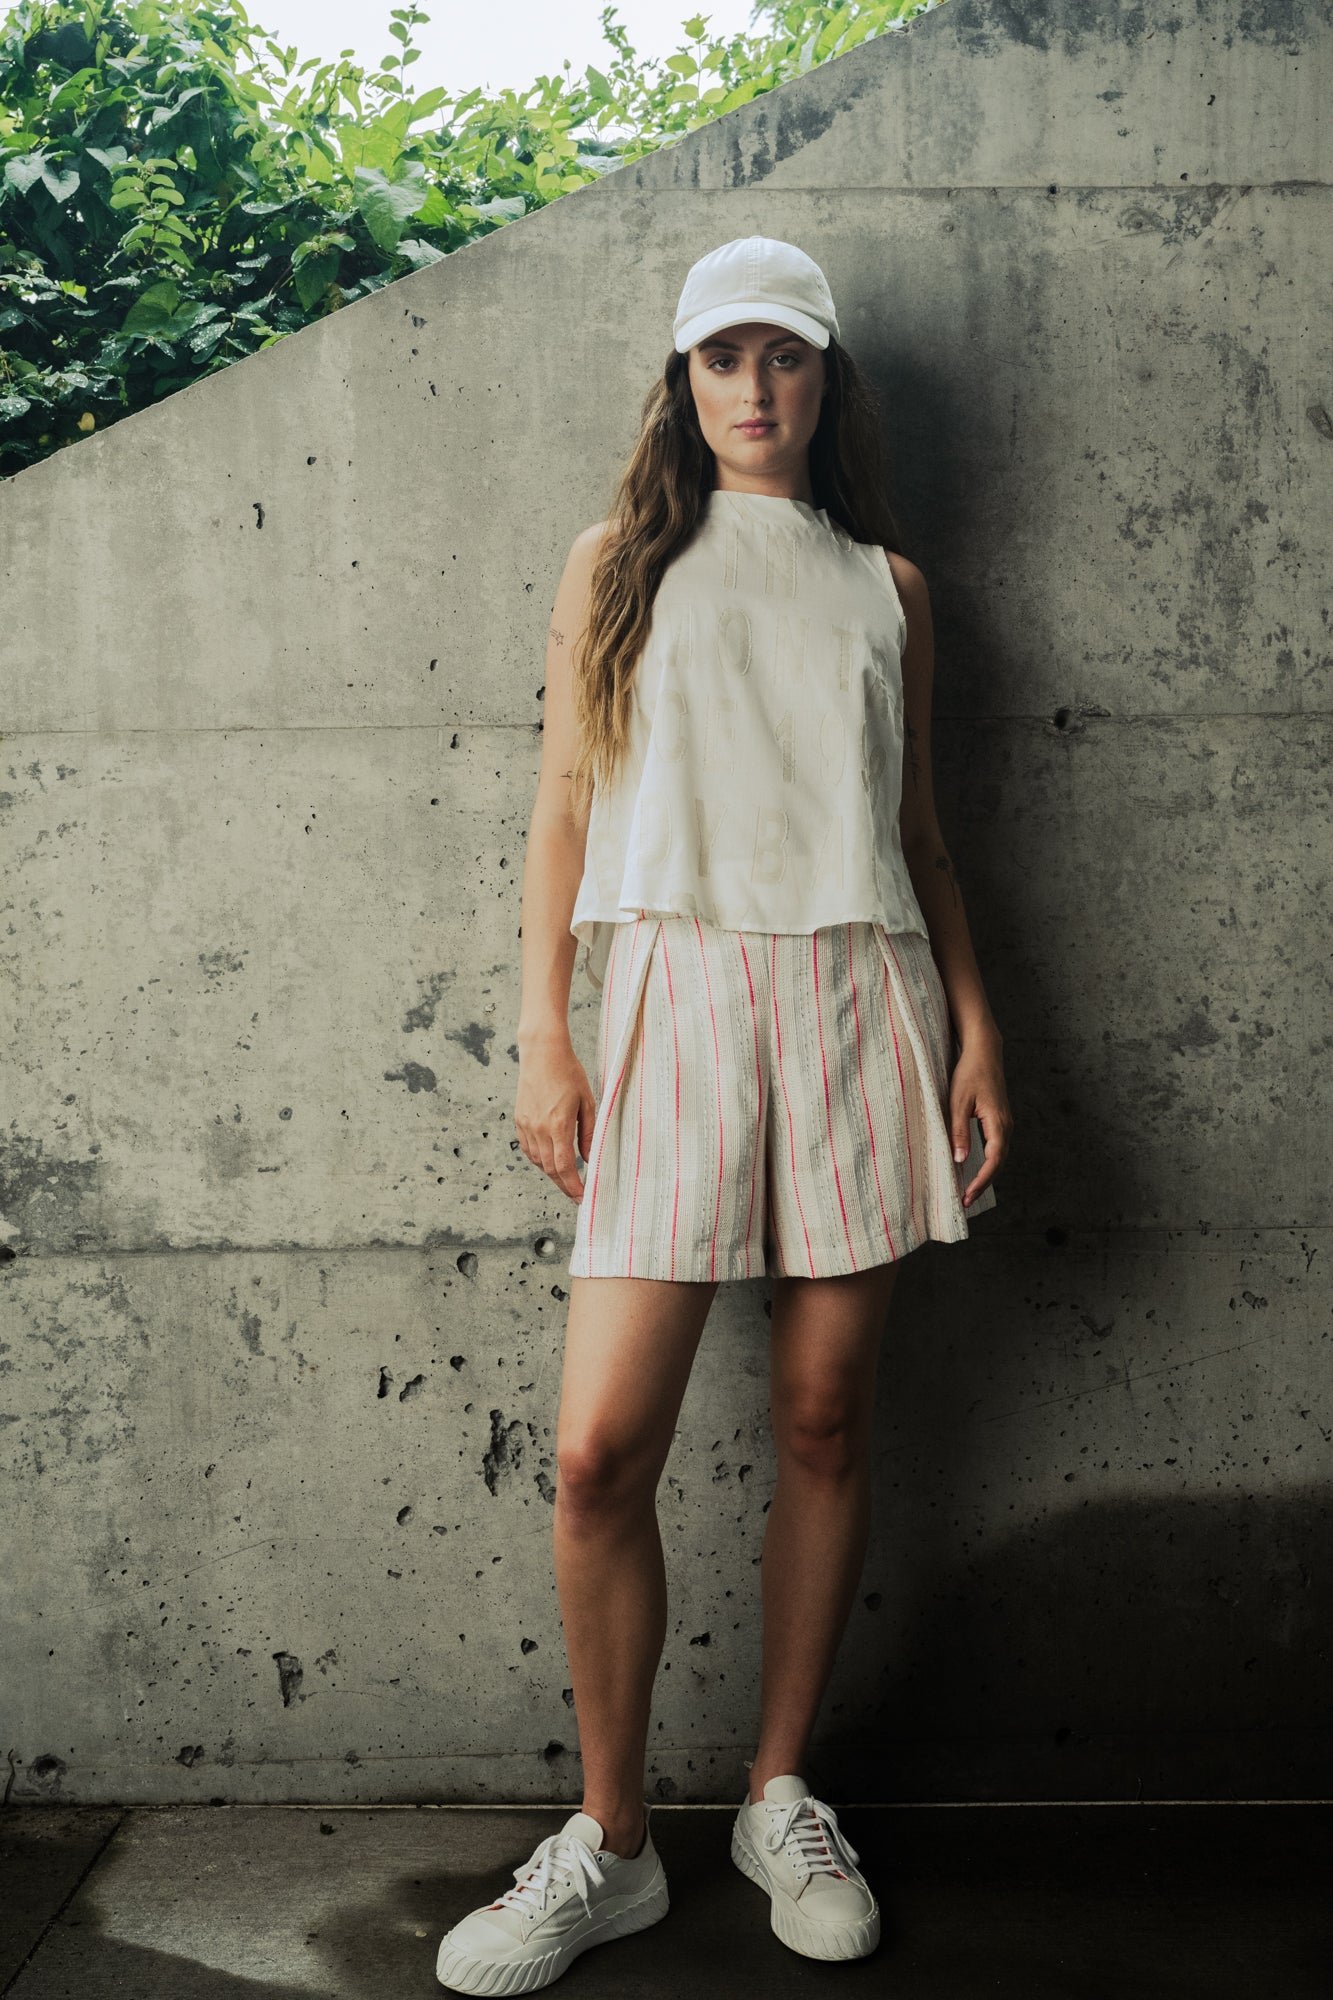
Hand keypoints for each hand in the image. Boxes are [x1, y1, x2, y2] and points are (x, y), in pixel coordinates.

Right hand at [515, 1036, 597, 1202]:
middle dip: (564, 1185)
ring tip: (566, 1178)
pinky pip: (528, 1149)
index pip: (564, 1167)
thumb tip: (591, 1157)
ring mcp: (527, 1125)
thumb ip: (590, 1133)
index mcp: (558, 1125)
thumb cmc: (568, 1072)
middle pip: (550, 1169)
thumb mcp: (588, 1102)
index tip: (582, 1197)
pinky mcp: (520, 1120)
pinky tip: (549, 1160)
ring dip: (552, 1173)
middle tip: (576, 1194)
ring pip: (538, 1161)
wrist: (542, 1052)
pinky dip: (539, 1159)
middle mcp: (539, 1128)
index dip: (573, 1186)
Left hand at [949, 1040, 1011, 1208]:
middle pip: (998, 1163)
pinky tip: (975, 1169)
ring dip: (986, 1175)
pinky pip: (996, 1147)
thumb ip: (959, 1132)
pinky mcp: (1000, 1119)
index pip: (993, 1161)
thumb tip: (959, 1160)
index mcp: (998, 1123)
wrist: (984, 1051)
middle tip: (965, 1201)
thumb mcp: (958, 1102)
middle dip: (983, 1184)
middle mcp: (1006, 1126)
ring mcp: (1005, 1123)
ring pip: (998, 1156)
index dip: (981, 1181)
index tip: (967, 1196)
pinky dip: (988, 1162)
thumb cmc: (970, 1073)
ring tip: (969, 1191)